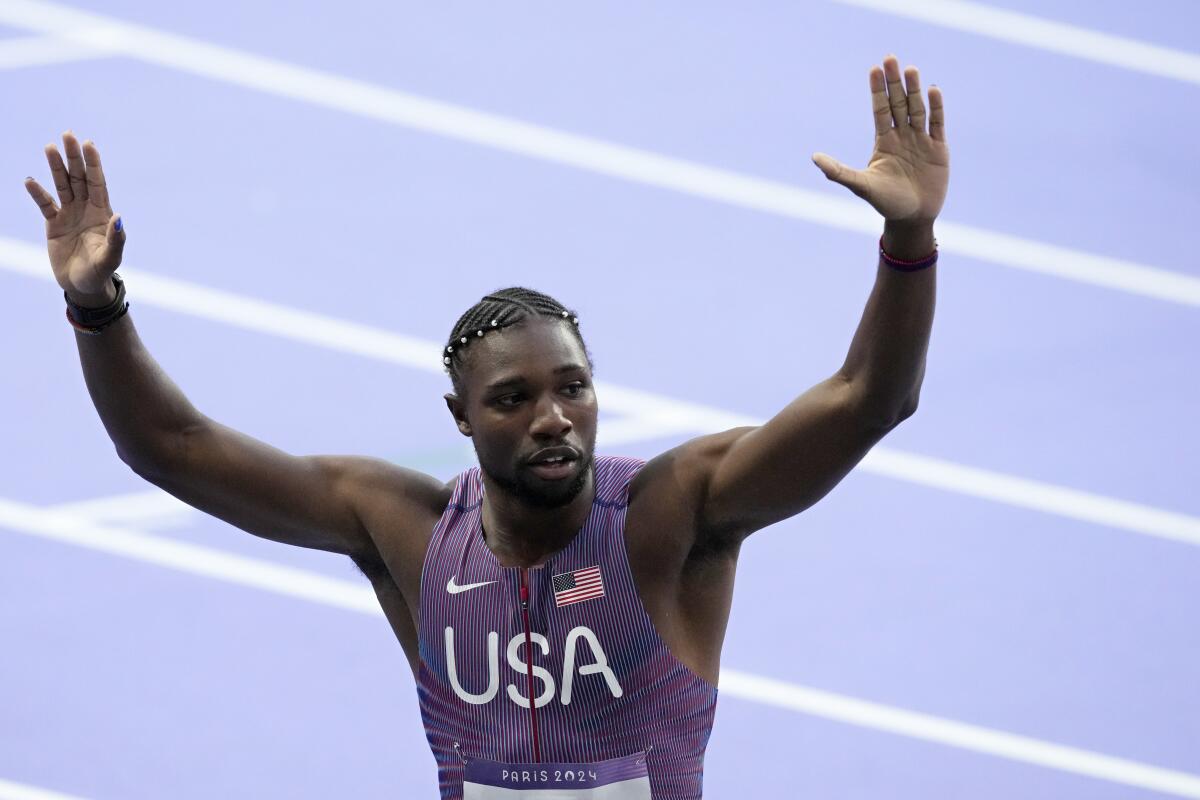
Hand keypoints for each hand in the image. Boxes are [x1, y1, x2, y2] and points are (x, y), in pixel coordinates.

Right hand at [24, 131, 125, 301]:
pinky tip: (30, 180)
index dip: (94, 164)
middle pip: (79, 178)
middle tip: (67, 135)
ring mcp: (69, 214)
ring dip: (56, 167)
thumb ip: (116, 238)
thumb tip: (119, 218)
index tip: (89, 144)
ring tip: (49, 147)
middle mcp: (86, 209)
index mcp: (102, 213)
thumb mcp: (111, 257)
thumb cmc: (100, 272)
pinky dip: (37, 193)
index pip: (98, 183)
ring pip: (62, 185)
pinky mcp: (53, 224)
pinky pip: (45, 204)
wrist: (83, 286)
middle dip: (74, 158)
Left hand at [813, 55, 948, 225]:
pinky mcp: (939, 149)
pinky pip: (937, 124)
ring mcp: (921, 141)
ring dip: (914, 90)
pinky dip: (936, 108)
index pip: (880, 110)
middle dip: (895, 83)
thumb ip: (839, 171)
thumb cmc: (885, 203)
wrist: (912, 218)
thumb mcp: (861, 185)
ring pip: (917, 109)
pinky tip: (933, 91)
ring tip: (911, 69)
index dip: (878, 90)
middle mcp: (902, 137)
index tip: (874, 69)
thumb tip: (814, 158)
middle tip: (891, 58)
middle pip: (899, 104)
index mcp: (884, 142)